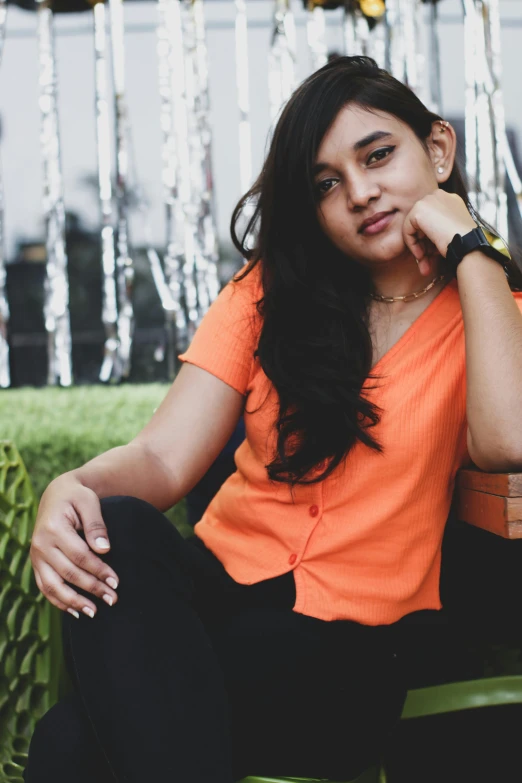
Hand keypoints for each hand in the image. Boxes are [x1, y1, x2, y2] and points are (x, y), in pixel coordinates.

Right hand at [30, 475, 118, 618]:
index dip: (99, 570)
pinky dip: (58, 601)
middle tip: (113, 599)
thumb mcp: (89, 502)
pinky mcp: (37, 563)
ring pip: (52, 586)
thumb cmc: (77, 497)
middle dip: (92, 588)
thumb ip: (97, 525)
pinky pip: (45, 586)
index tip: (116, 582)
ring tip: (94, 612)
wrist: (56, 494)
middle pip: (69, 573)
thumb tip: (104, 550)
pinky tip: (75, 611)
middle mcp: (40, 544)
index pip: (79, 555)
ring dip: (73, 602)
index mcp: (54, 528)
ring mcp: (36, 556)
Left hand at [402, 190, 476, 277]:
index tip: (432, 253)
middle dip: (422, 244)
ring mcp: (428, 200)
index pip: (430, 218)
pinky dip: (412, 244)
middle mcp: (438, 196)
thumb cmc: (463, 241)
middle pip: (421, 222)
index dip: (429, 238)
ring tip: (424, 263)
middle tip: (426, 260)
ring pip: (413, 227)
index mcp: (449, 199)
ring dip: (418, 247)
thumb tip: (422, 244)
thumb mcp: (450, 231)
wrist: (467, 242)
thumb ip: (436, 230)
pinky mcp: (419, 209)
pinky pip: (407, 229)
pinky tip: (421, 255)